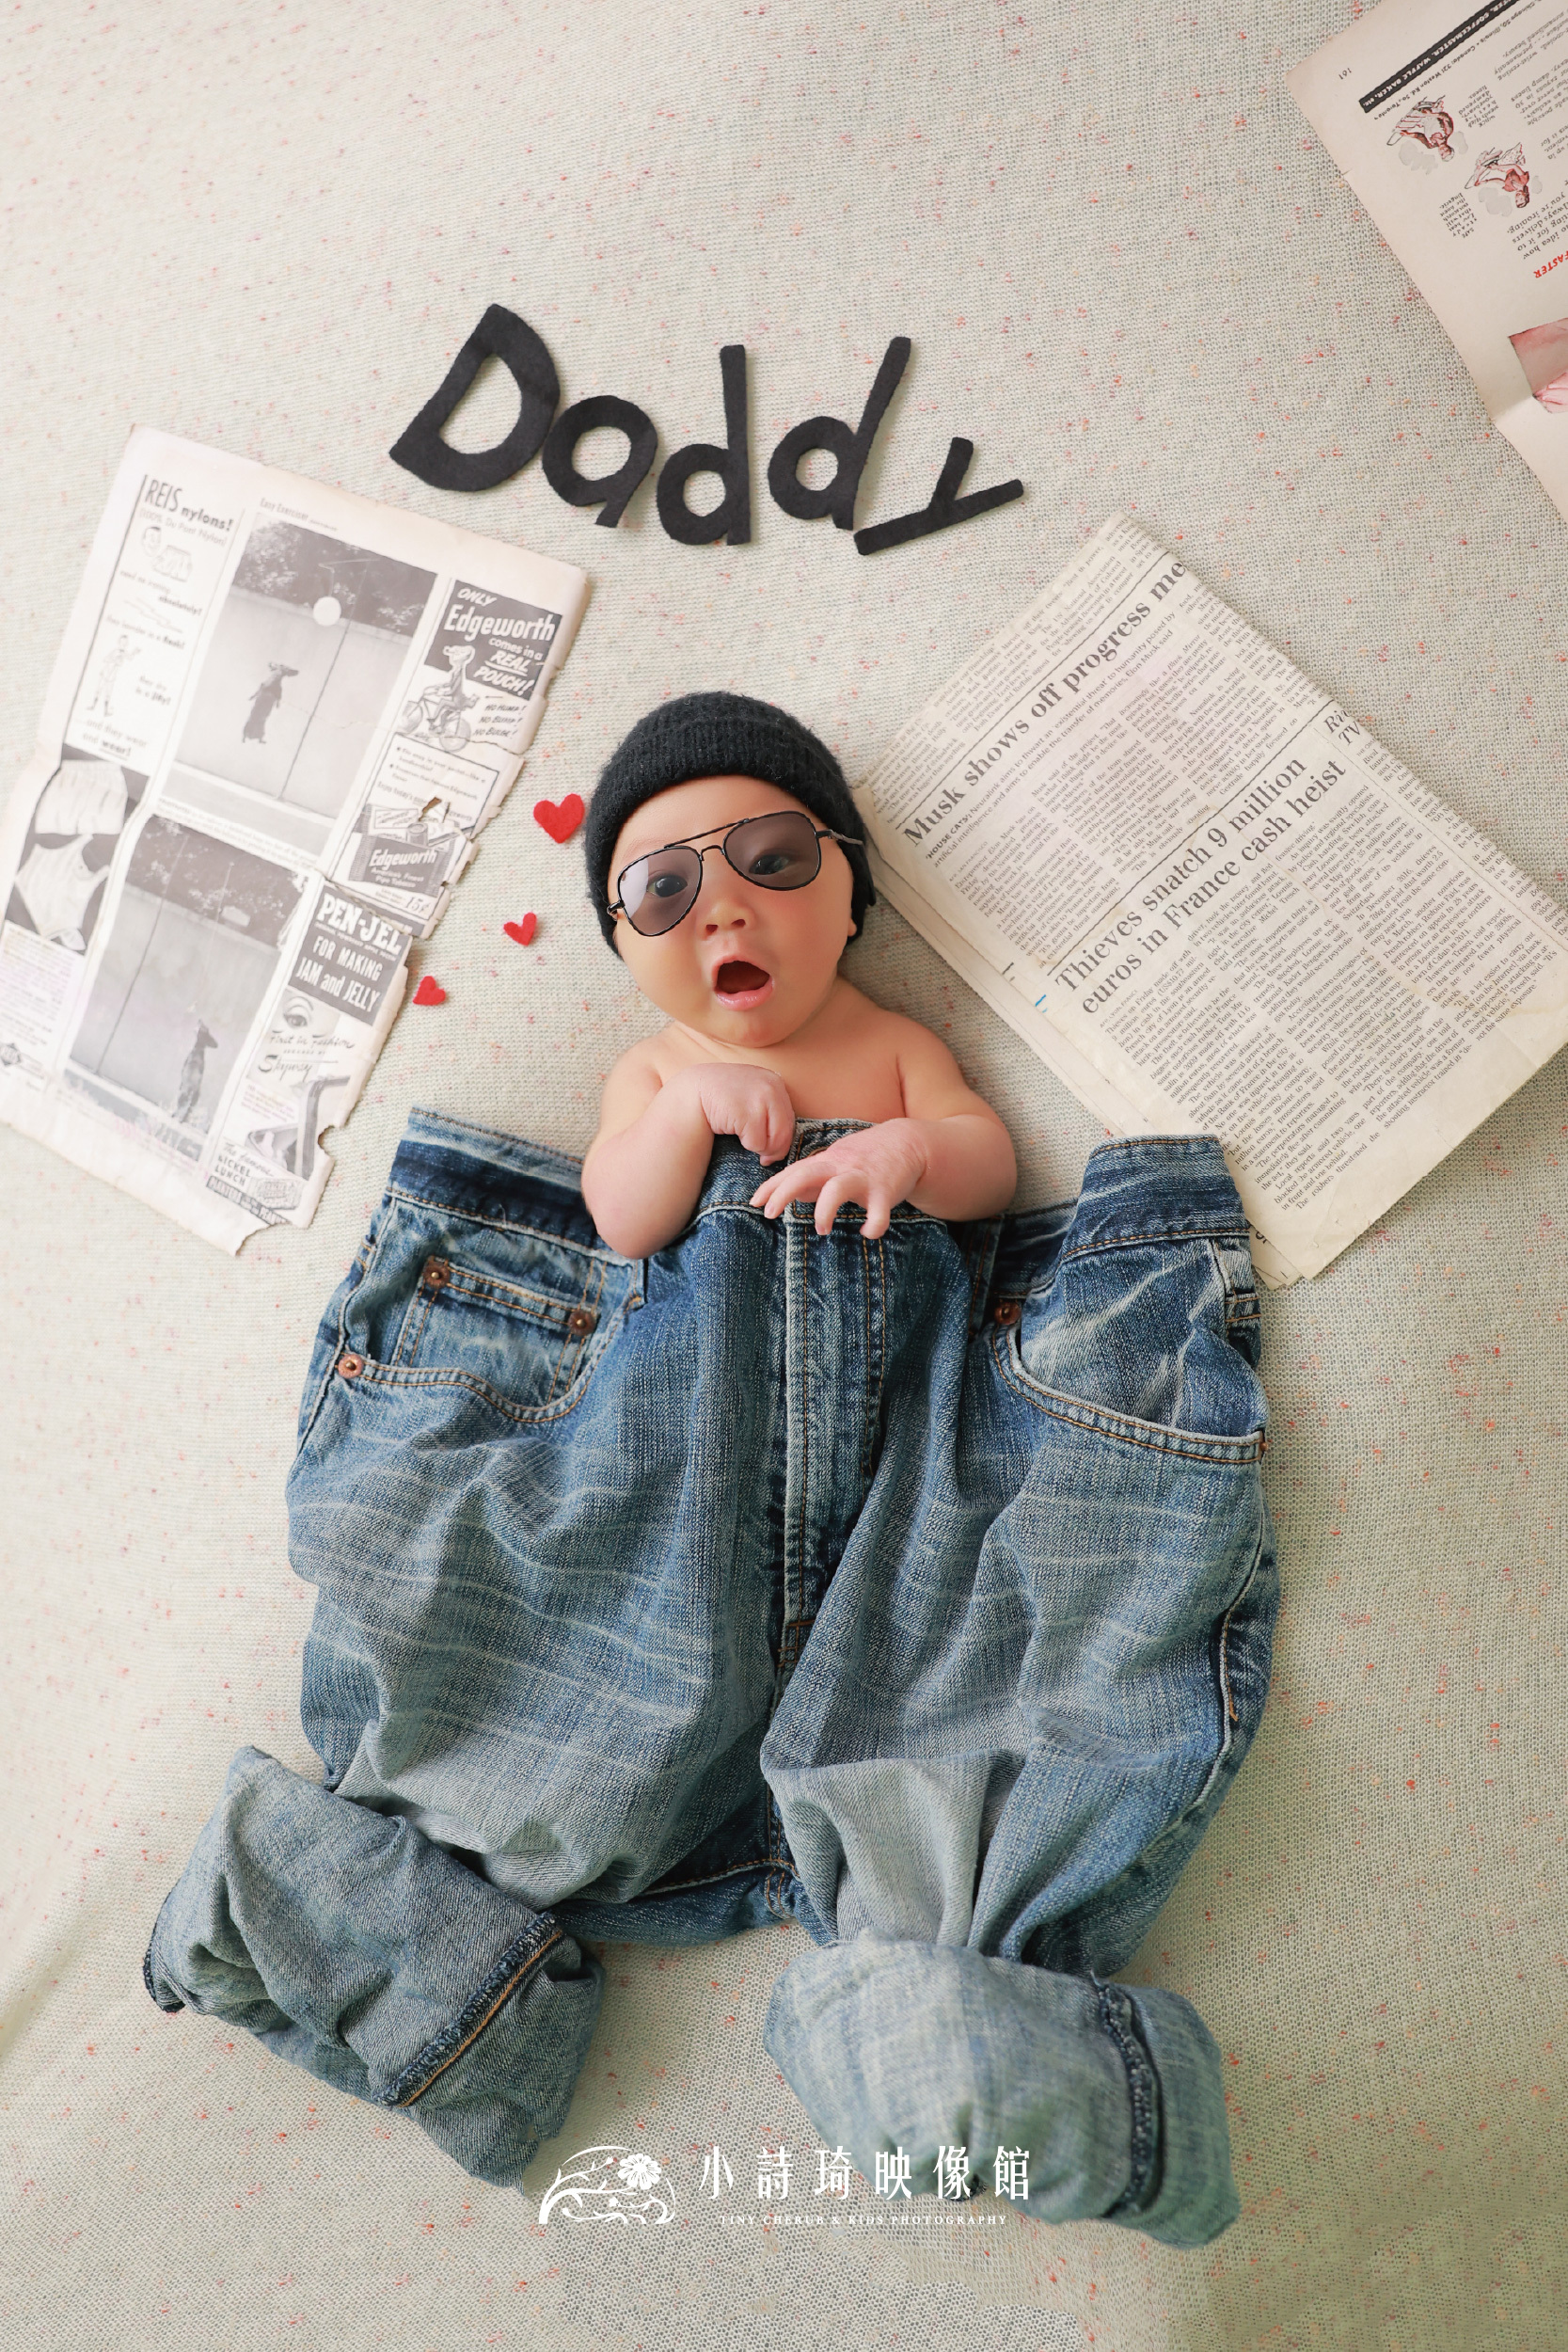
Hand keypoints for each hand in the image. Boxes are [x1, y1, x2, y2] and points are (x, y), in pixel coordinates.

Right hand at [684, 1063, 795, 1163]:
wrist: (691, 1093)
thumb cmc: (720, 1099)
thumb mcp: (749, 1094)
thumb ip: (769, 1109)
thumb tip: (782, 1146)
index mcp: (775, 1081)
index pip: (790, 1119)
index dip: (781, 1138)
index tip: (768, 1148)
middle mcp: (772, 1087)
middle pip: (786, 1132)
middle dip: (773, 1149)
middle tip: (759, 1155)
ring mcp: (761, 1098)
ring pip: (774, 1140)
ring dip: (760, 1147)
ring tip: (743, 1138)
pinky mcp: (748, 1113)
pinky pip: (757, 1143)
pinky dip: (746, 1145)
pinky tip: (732, 1131)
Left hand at [750, 1119, 928, 1238]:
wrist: (907, 1143)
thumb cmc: (865, 1156)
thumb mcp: (836, 1162)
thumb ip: (812, 1178)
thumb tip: (788, 1194)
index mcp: (827, 1162)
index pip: (793, 1171)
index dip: (772, 1186)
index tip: (754, 1202)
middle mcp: (841, 1167)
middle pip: (806, 1174)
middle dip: (784, 1193)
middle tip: (769, 1214)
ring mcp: (863, 1178)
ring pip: (837, 1189)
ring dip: (825, 1211)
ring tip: (821, 1230)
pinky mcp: (885, 1191)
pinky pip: (879, 1212)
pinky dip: (873, 1225)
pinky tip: (867, 1232)